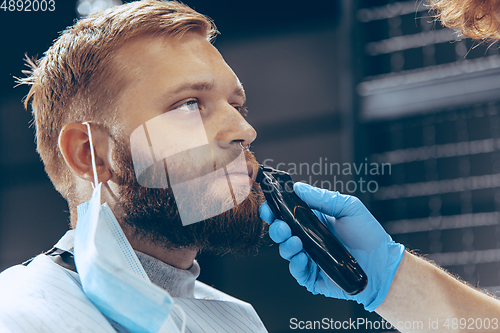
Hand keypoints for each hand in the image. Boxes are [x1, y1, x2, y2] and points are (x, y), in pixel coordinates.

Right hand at [259, 182, 404, 311]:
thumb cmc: (369, 235)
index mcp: (314, 220)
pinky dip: (296, 264)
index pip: (287, 214)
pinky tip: (302, 258)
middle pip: (282, 233)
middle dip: (277, 229)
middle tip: (282, 227)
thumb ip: (323, 198)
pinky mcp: (313, 276)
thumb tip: (298, 187)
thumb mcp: (348, 208)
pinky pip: (297, 271)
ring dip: (286, 246)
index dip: (274, 210)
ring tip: (297, 243)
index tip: (269, 207)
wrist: (383, 265)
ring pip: (286, 251)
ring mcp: (310, 258)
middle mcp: (309, 238)